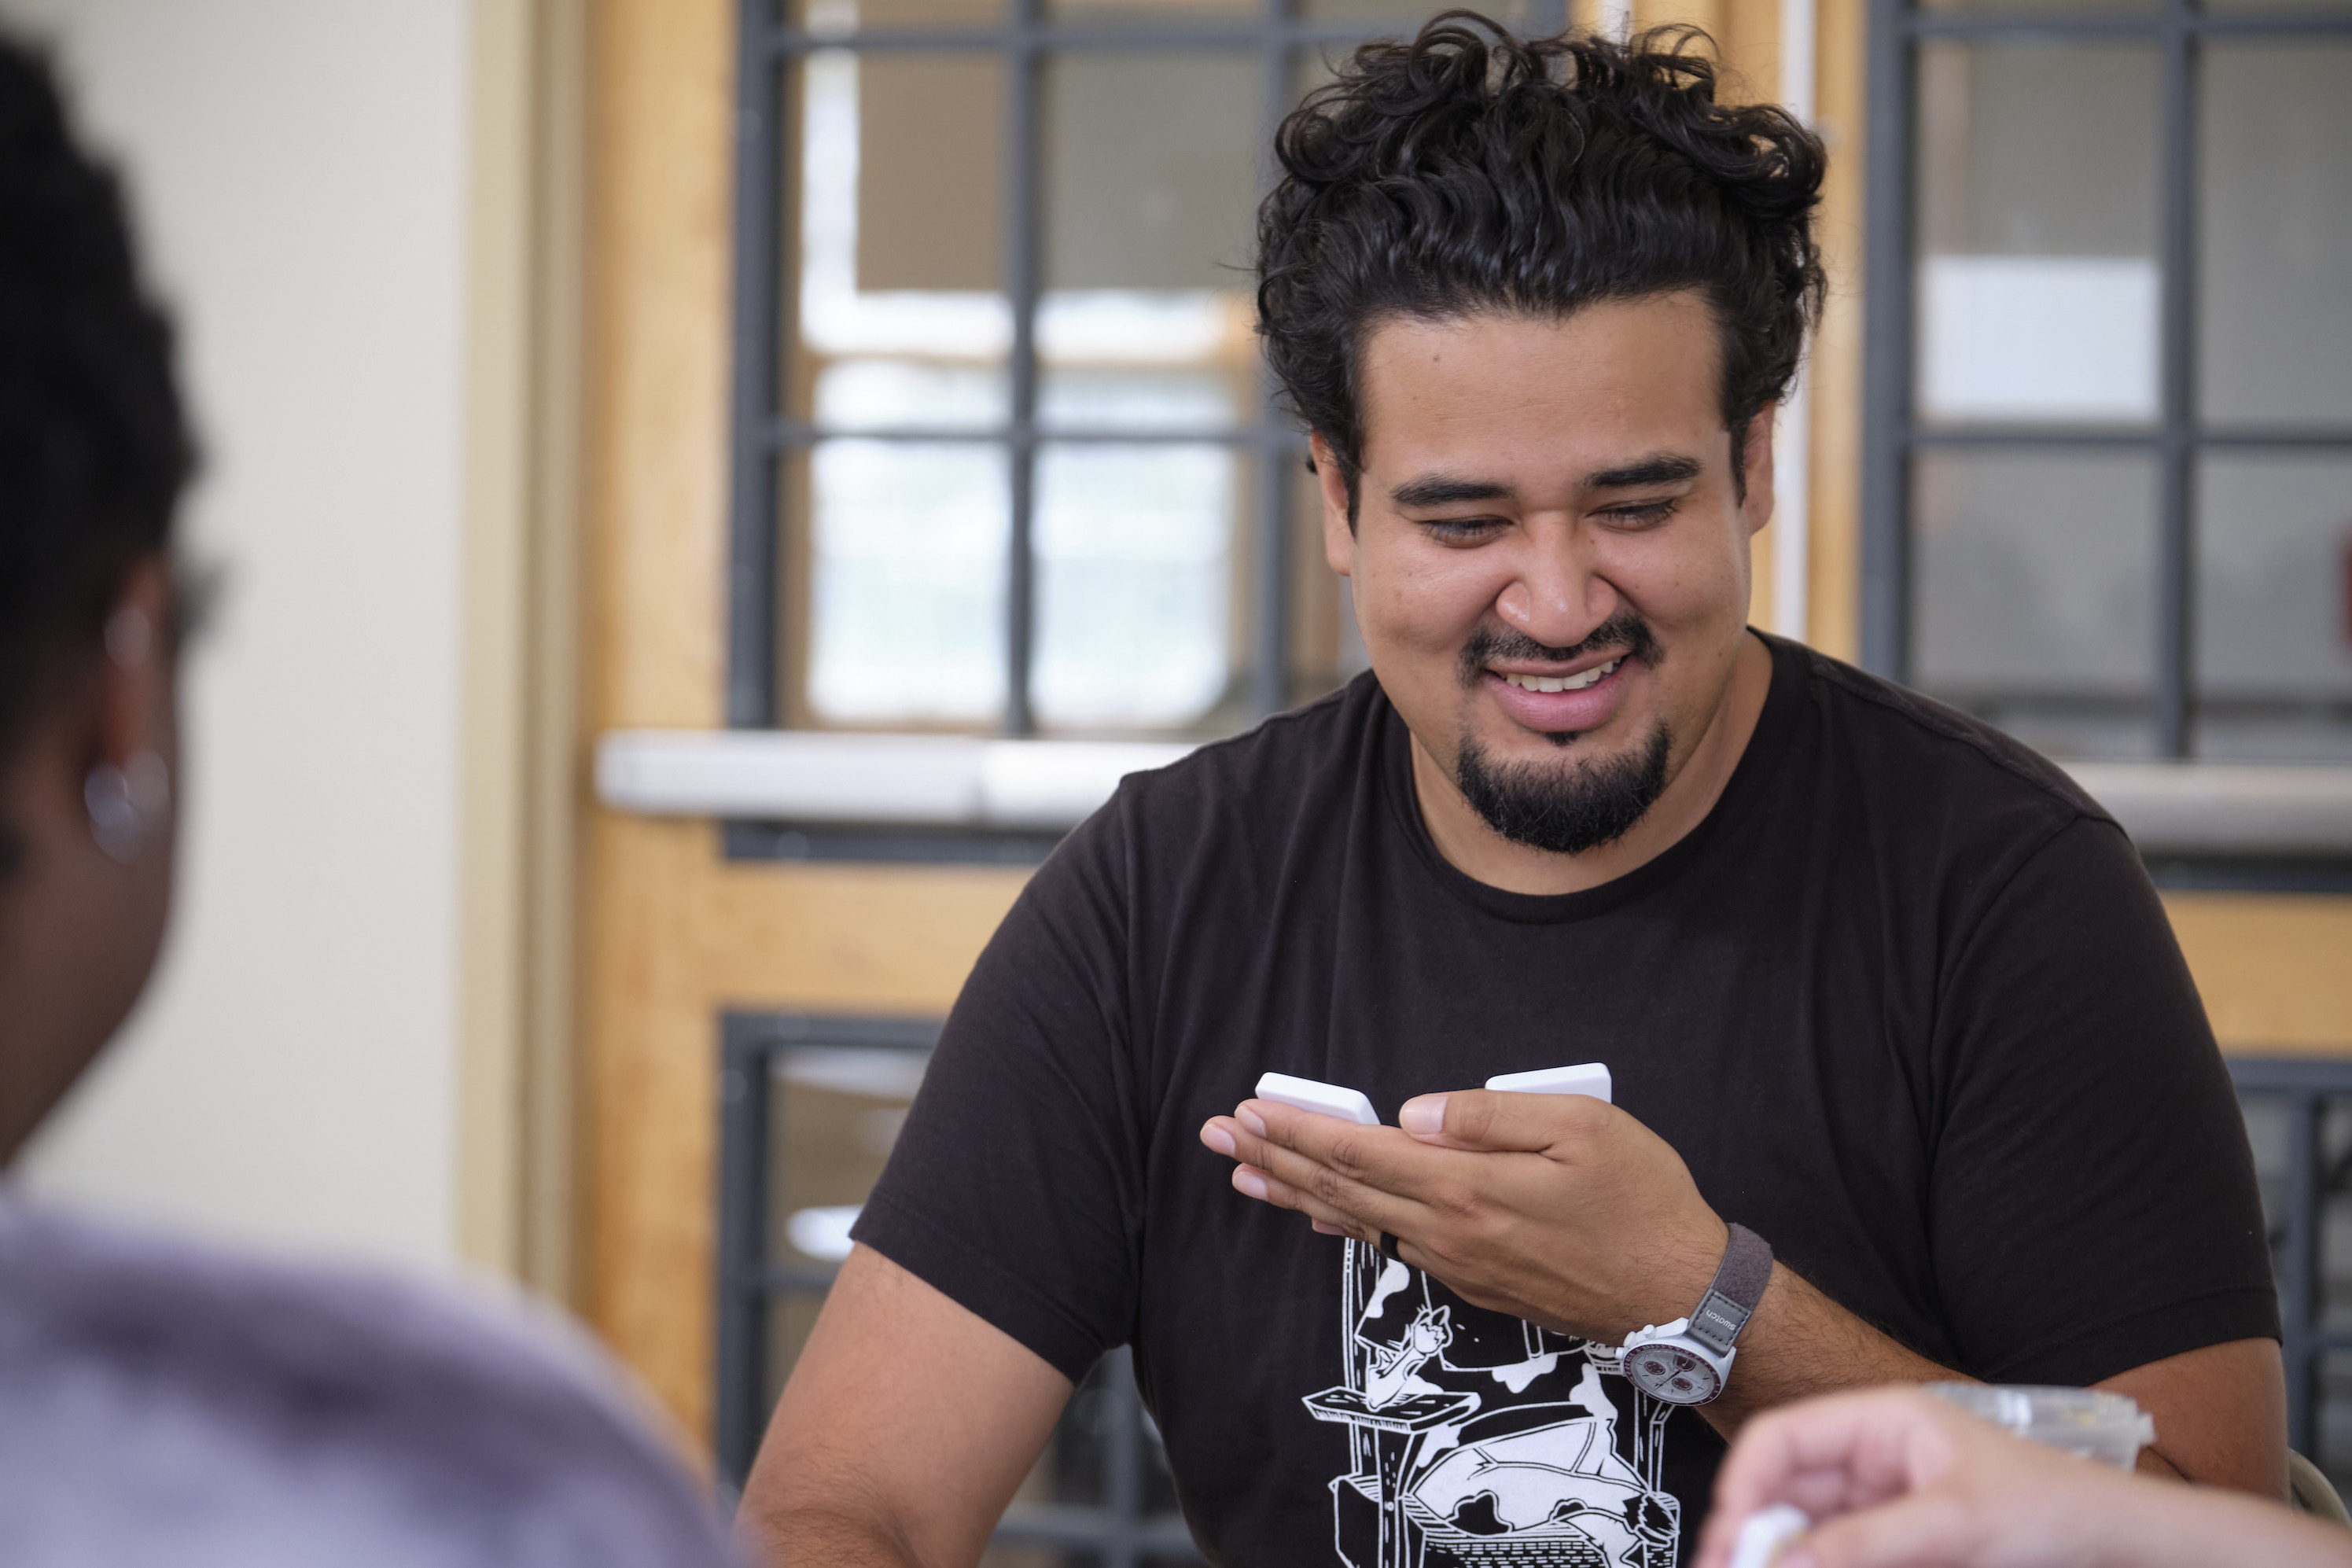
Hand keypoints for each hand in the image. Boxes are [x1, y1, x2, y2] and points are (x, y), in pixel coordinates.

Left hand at [1199, 1088, 1726, 1341]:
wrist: (1679, 1298)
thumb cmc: (1641, 1203)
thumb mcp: (1580, 1128)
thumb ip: (1489, 1115)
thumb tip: (1414, 1113)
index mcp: (1467, 1188)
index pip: (1360, 1152)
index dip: (1299, 1130)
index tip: (1249, 1110)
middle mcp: (1449, 1233)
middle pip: (1342, 1190)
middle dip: (1274, 1158)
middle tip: (1218, 1136)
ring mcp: (1458, 1264)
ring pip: (1359, 1220)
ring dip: (1297, 1193)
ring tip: (1246, 1174)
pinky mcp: (1475, 1281)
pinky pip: (1391, 1245)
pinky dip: (1345, 1222)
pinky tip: (1322, 1213)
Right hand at [1695, 1387, 2343, 1567]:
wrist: (2117, 1546)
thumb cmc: (2053, 1507)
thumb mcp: (1955, 1524)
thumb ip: (1864, 1544)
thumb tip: (1783, 1564)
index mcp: (1879, 1421)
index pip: (1781, 1439)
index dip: (1743, 1486)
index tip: (1726, 1541)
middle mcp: (1871, 1457)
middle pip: (1784, 1490)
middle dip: (1753, 1535)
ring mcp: (1883, 1501)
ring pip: (1807, 1531)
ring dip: (1784, 1557)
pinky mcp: (1899, 1542)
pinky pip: (1841, 1555)